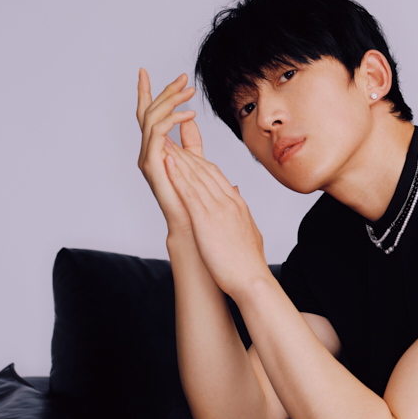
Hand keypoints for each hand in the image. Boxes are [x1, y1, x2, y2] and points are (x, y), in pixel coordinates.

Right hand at [136, 70, 206, 235]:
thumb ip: (191, 141)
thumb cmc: (195, 199)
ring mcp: (148, 158)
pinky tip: (188, 115)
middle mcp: (149, 151)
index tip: (144, 71)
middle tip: (182, 78)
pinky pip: (157, 136)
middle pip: (149, 112)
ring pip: (151, 119)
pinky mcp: (152, 166)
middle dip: (164, 92)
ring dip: (170, 102)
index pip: (150, 115)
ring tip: (189, 93)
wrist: (195, 226)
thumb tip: (191, 121)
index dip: (147, 93)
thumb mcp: (196, 161)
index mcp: (158, 148)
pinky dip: (171, 122)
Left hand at [162, 140, 269, 296]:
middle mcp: (229, 202)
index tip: (187, 151)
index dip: (199, 161)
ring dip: (179, 157)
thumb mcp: (248, 233)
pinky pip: (190, 191)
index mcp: (237, 205)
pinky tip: (168, 161)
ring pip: (196, 176)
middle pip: (205, 171)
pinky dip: (178, 174)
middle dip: (186, 153)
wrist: (253, 280)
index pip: (216, 176)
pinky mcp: (207, 219)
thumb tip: (236, 198)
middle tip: (170, 138)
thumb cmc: (249, 264)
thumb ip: (241, 214)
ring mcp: (218, 209)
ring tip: (164, 142)